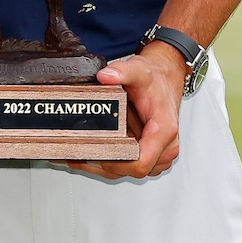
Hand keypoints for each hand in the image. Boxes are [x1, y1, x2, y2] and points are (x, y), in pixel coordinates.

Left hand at [70, 45, 185, 179]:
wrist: (165, 80)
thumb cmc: (156, 81)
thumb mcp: (139, 71)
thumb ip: (122, 72)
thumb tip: (105, 76)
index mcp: (164, 131)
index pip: (141, 162)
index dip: (116, 163)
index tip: (94, 154)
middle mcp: (164, 147)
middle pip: (130, 170)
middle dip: (102, 164)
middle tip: (76, 153)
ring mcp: (158, 154)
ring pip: (127, 171)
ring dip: (102, 165)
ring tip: (77, 154)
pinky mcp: (151, 156)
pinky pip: (129, 166)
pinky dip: (109, 162)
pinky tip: (91, 153)